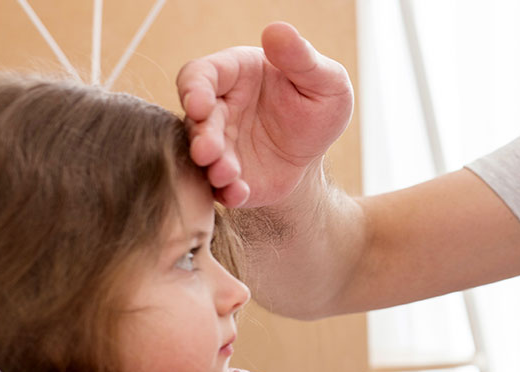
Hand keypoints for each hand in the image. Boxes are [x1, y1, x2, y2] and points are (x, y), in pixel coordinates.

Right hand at [177, 21, 353, 207]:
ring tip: (225, 173)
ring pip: (202, 155)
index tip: (199, 104)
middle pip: (196, 119)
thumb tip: (277, 30)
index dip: (194, 88)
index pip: (201, 74)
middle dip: (201, 135)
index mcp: (236, 74)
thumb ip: (302, 58)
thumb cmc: (318, 105)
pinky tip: (239, 193)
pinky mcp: (229, 176)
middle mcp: (220, 109)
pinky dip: (226, 192)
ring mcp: (221, 144)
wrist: (319, 151)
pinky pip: (218, 187)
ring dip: (210, 166)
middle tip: (208, 151)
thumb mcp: (325, 81)